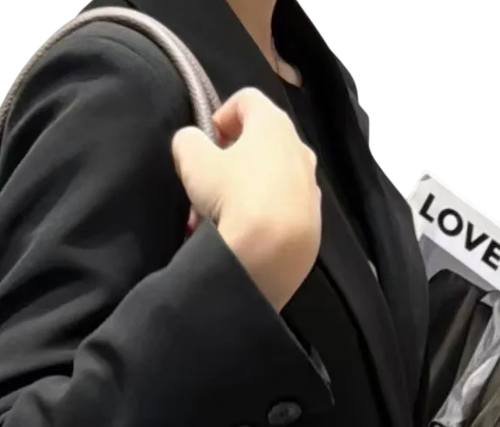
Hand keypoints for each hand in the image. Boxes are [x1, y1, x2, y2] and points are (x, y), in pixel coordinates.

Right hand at [171, 86, 321, 311]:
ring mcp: (310, 185)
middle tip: (208, 185)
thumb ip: (187, 141)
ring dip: (244, 190)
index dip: (220, 115)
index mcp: (273, 124)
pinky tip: (244, 235)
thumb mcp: (193, 162)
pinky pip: (282, 208)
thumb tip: (191, 142)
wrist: (271, 254)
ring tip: (222, 218)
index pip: (246, 99)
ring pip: (271, 177)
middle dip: (230, 160)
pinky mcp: (313, 220)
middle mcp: (299, 148)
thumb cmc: (233, 196)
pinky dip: (263, 215)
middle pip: (260, 141)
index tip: (207, 143)